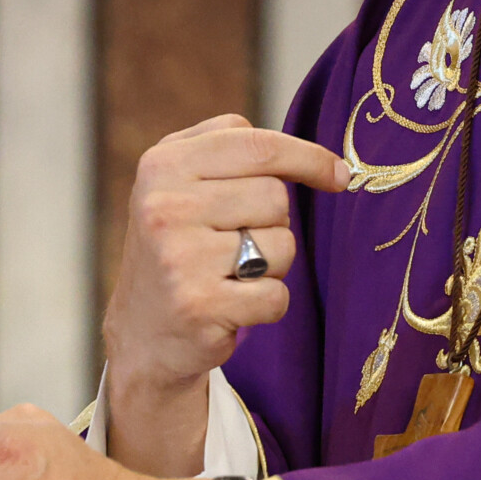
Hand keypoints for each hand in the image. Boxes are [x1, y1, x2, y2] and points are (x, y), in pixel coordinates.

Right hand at [102, 114, 348, 474]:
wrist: (142, 333)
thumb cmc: (180, 246)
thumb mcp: (183, 182)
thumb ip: (236, 151)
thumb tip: (332, 166)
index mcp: (163, 164)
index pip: (259, 146)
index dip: (309, 158)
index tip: (338, 175)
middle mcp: (165, 207)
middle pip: (275, 196)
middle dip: (273, 223)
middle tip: (237, 243)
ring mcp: (179, 257)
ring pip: (282, 246)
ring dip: (272, 265)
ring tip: (232, 274)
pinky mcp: (198, 306)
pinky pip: (276, 295)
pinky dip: (267, 304)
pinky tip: (233, 305)